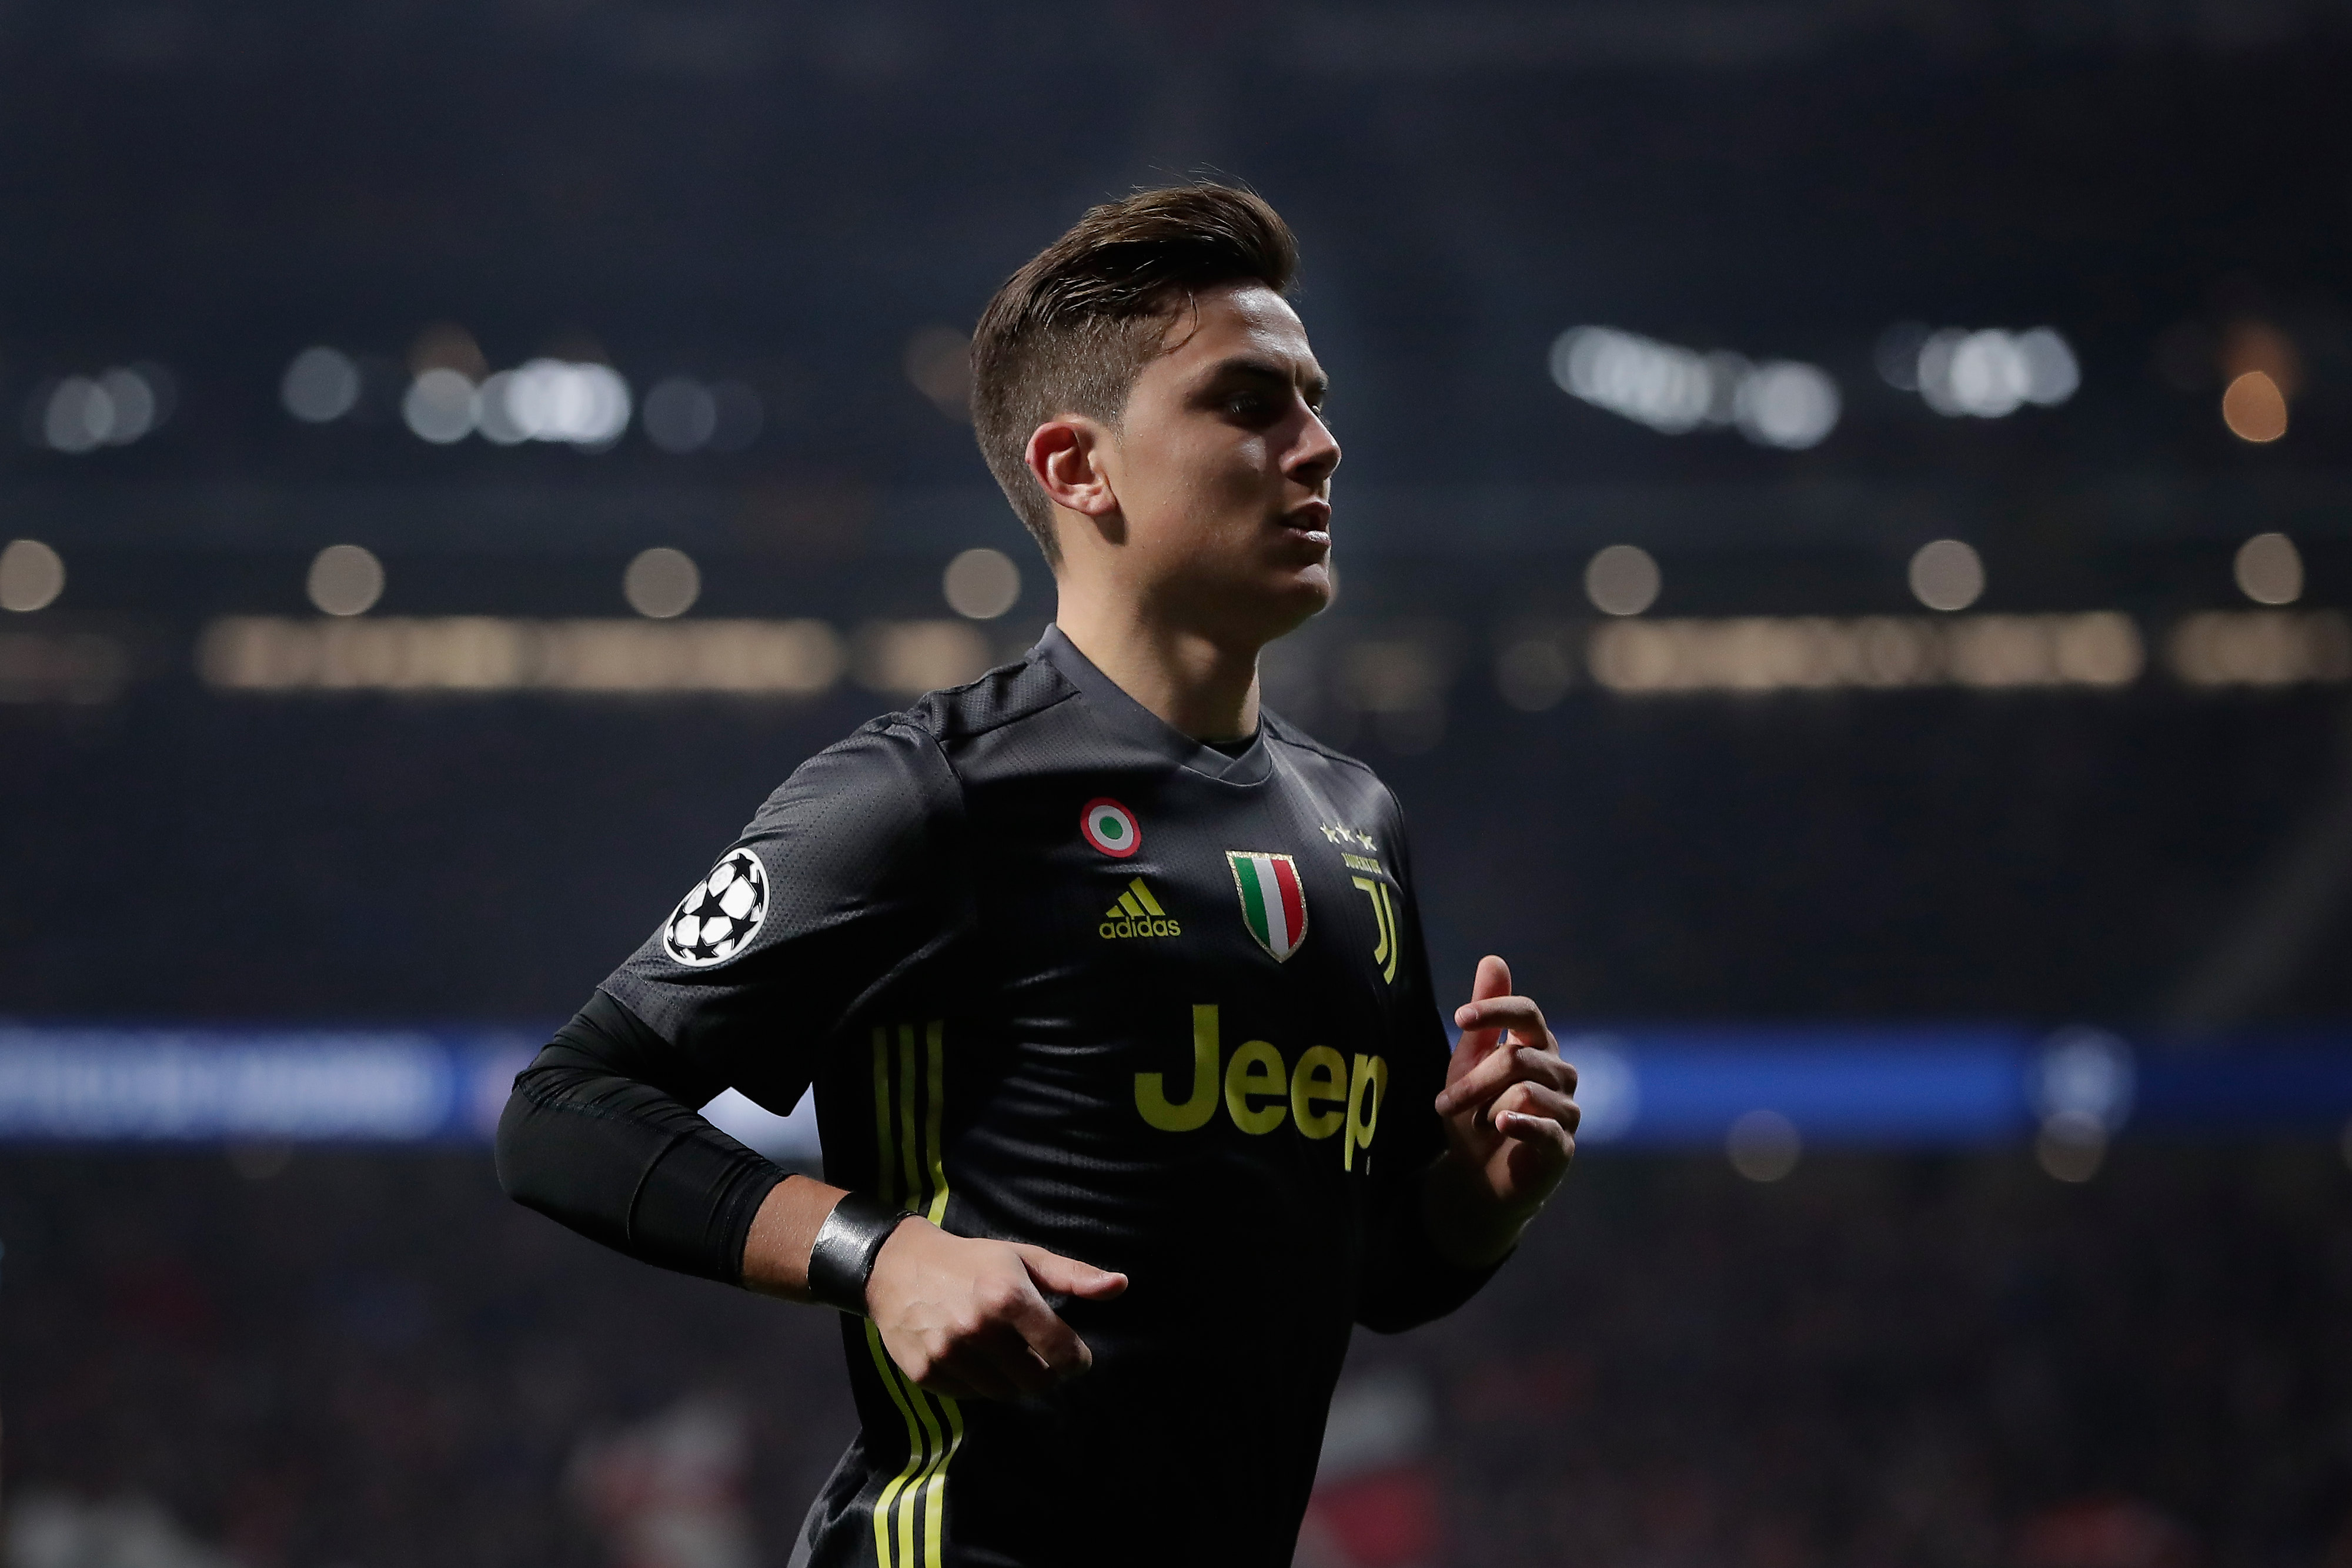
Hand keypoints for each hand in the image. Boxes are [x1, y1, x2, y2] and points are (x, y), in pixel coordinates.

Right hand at [866, 1218, 1127, 1400]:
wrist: (896, 1267)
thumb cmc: (971, 1260)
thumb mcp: (1024, 1257)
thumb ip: (1074, 1276)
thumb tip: (1122, 1285)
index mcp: (1008, 1297)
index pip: (1062, 1352)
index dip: (1076, 1359)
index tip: (1075, 1355)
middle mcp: (978, 1329)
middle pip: (1037, 1382)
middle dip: (1046, 1372)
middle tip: (1038, 1354)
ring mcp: (949, 1354)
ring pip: (1004, 1393)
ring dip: (1013, 1379)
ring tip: (1005, 1352)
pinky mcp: (925, 1374)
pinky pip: (971, 1395)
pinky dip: (981, 1383)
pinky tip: (975, 1357)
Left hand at [1433, 955, 1578, 1217]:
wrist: (1477, 1175)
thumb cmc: (1475, 1111)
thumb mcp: (1469, 1063)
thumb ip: (1483, 1020)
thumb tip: (1493, 959)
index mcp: (1537, 1046)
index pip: (1527, 1014)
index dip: (1496, 1009)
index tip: (1459, 1017)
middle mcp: (1559, 1072)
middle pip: (1518, 1058)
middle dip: (1474, 1080)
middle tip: (1442, 1102)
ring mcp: (1566, 1109)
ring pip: (1527, 1091)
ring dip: (1486, 1107)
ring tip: (1474, 1124)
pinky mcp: (1563, 1146)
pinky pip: (1546, 1128)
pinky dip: (1521, 1124)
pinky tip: (1501, 1124)